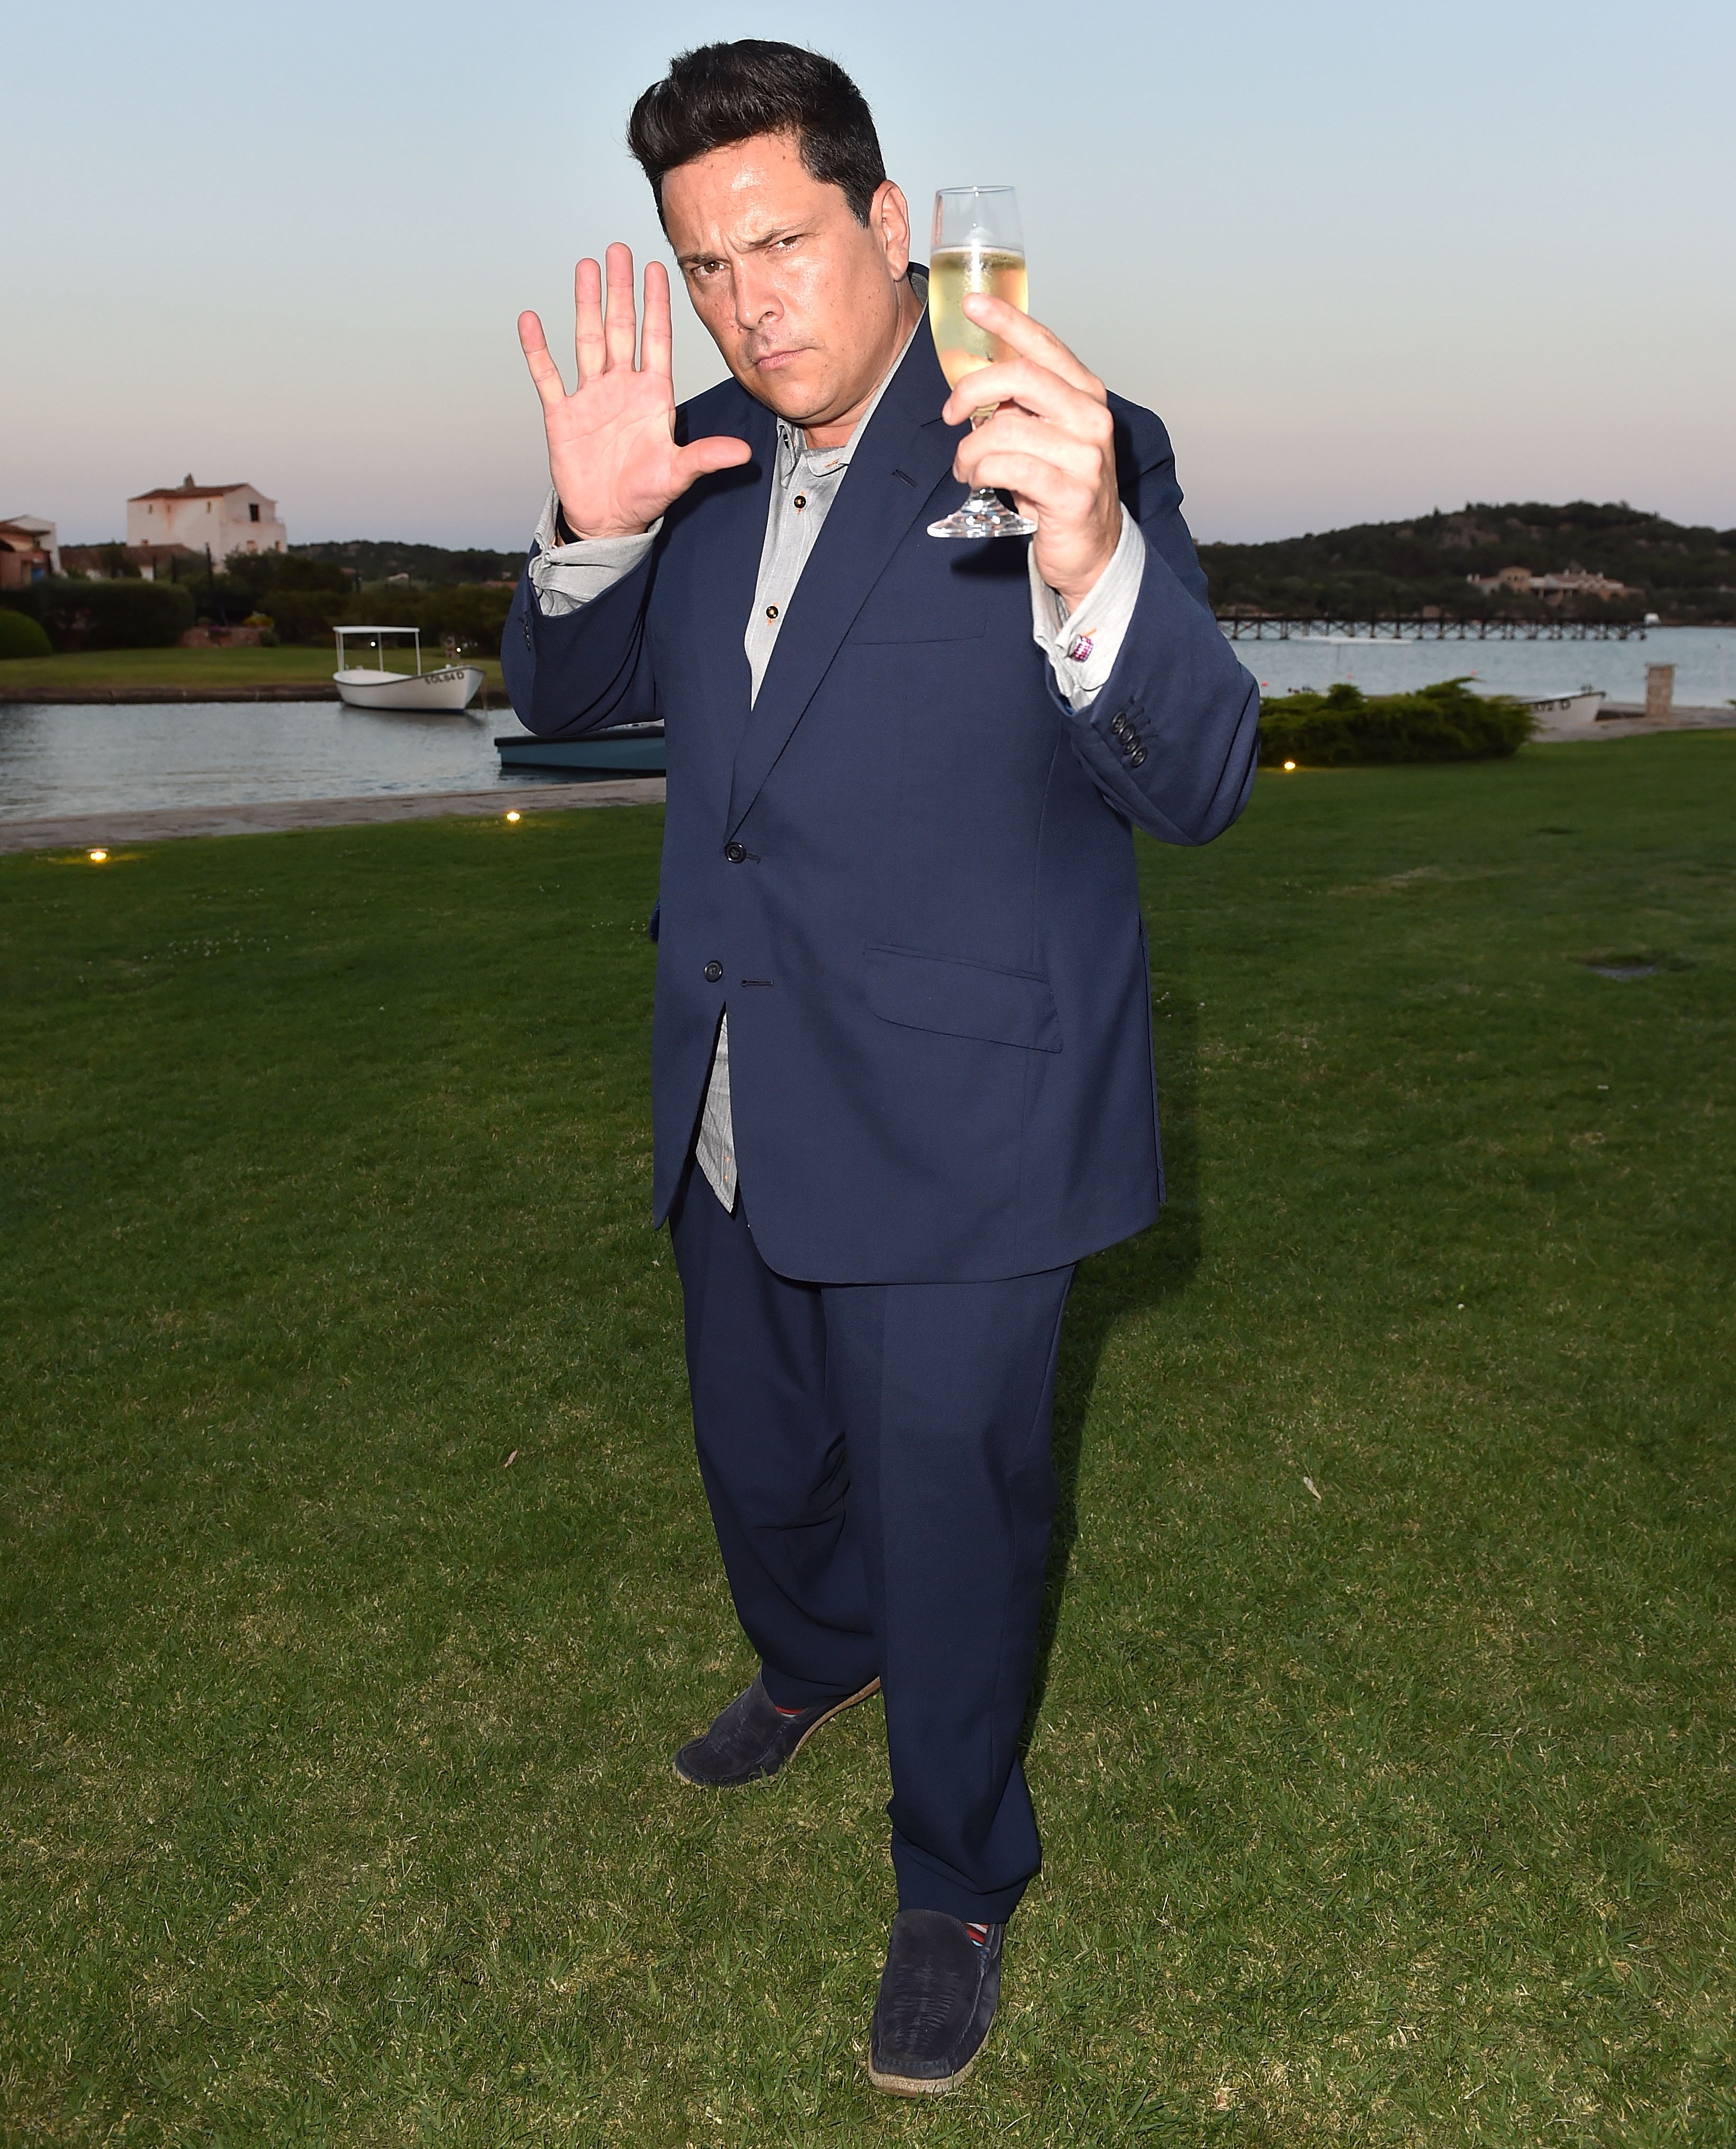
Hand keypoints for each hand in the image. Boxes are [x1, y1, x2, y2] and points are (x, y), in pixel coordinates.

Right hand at [517, 244, 750, 539]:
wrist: (607, 520)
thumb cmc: (645, 495)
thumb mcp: (678, 475)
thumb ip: (706, 458)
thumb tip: (742, 454)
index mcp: (652, 396)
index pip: (656, 339)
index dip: (656, 304)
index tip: (658, 267)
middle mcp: (621, 388)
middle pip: (621, 328)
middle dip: (620, 289)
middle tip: (618, 249)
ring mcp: (590, 397)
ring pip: (587, 340)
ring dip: (585, 304)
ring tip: (585, 267)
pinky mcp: (561, 414)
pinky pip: (547, 376)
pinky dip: (538, 350)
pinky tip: (530, 320)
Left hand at [941, 297, 1122, 609]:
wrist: (1093, 550)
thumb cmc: (1060, 488)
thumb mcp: (1045, 436)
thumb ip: (1022, 406)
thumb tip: (977, 384)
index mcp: (1085, 394)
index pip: (1044, 346)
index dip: (1007, 320)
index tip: (972, 304)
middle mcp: (1092, 417)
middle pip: (1021, 377)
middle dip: (972, 390)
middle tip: (950, 413)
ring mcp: (1087, 456)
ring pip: (1006, 429)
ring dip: (970, 448)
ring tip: (964, 465)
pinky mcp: (1072, 494)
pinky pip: (1008, 468)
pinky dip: (980, 472)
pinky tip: (976, 480)